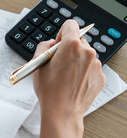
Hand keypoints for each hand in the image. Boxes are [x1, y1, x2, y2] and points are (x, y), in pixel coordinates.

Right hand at [33, 20, 104, 137]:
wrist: (62, 112)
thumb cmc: (49, 89)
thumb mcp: (37, 62)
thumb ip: (43, 46)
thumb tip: (51, 43)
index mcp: (71, 45)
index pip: (70, 25)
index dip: (61, 33)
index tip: (57, 43)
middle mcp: (87, 52)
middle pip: (78, 41)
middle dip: (68, 48)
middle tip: (57, 62)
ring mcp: (96, 65)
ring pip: (85, 54)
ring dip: (76, 60)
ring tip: (64, 75)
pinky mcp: (100, 77)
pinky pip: (90, 67)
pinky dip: (82, 71)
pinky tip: (72, 82)